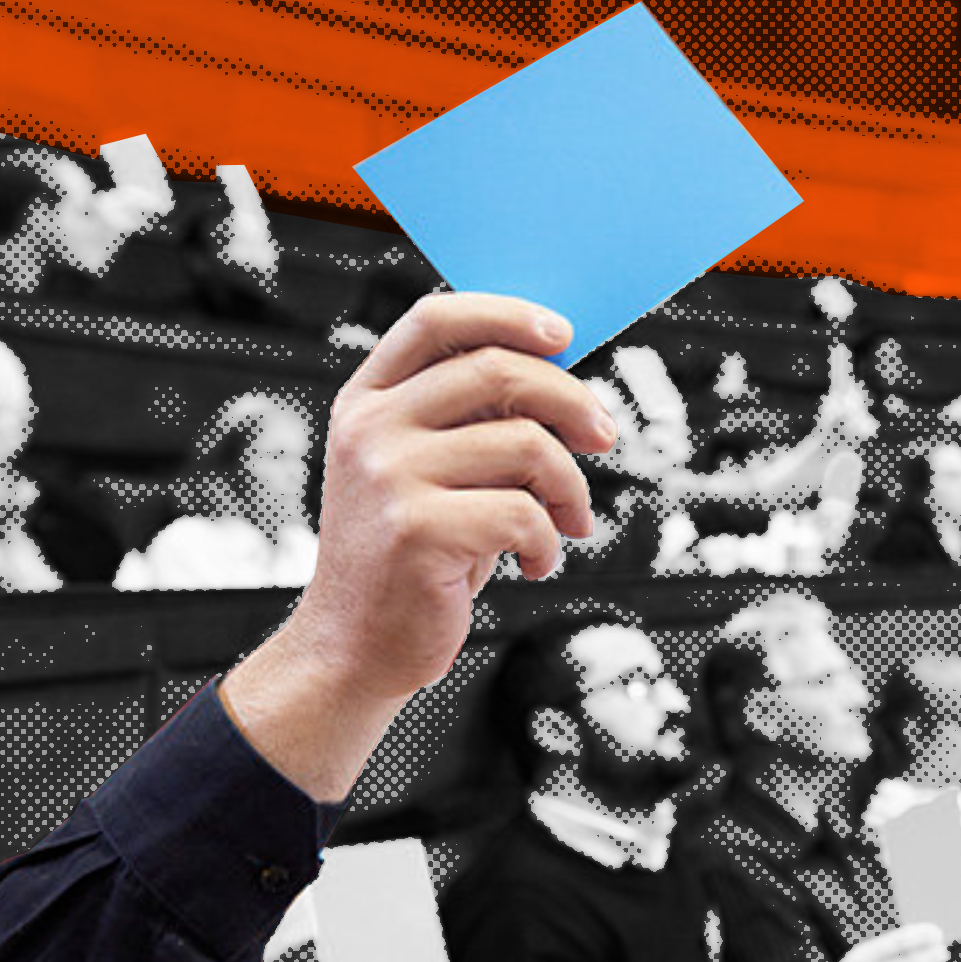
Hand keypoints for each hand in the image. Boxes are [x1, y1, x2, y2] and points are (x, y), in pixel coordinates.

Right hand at [298, 294, 613, 700]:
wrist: (356, 647)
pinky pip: (525, 513)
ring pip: (527, 445)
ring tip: (568, 522)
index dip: (508, 314)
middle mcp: (371, 429)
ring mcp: (389, 478)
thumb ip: (468, 420)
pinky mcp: (418, 532)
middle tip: (605, 436)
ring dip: (570, 488)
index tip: (565, 334)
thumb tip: (562, 378)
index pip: (437, 321)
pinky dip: (549, 542)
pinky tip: (536, 562)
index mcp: (368, 401)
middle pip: (498, 370)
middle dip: (573, 400)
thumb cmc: (411, 555)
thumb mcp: (425, 471)